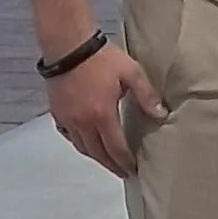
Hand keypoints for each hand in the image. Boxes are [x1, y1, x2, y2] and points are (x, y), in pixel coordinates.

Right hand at [46, 40, 164, 179]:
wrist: (68, 46)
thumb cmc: (101, 58)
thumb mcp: (131, 73)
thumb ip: (146, 95)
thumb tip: (161, 115)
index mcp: (102, 116)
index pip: (115, 148)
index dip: (125, 162)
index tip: (133, 170)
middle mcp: (82, 122)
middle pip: (97, 153)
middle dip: (111, 165)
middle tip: (123, 172)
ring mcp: (67, 119)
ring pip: (82, 147)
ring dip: (96, 157)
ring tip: (108, 161)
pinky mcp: (57, 113)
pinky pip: (69, 136)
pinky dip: (80, 144)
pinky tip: (87, 143)